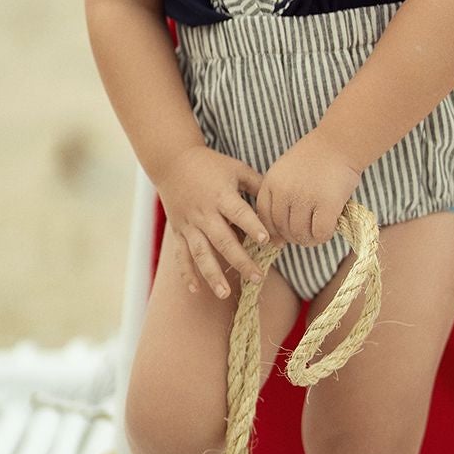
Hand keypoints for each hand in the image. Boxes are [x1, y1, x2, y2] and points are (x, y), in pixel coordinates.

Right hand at [157, 145, 272, 300]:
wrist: (172, 160)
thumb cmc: (211, 164)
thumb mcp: (236, 168)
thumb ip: (257, 185)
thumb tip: (281, 203)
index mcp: (221, 196)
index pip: (239, 213)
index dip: (253, 226)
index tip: (267, 241)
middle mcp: (204, 213)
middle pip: (223, 240)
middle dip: (240, 261)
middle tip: (257, 278)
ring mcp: (189, 224)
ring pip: (201, 253)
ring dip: (212, 274)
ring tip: (224, 293)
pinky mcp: (179, 231)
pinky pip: (181, 255)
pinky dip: (186, 273)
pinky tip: (195, 290)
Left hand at [255, 130, 361, 250]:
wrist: (340, 142)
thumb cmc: (315, 158)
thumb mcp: (285, 171)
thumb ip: (279, 195)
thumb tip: (278, 236)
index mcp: (271, 182)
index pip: (264, 217)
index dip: (272, 232)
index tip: (281, 239)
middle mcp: (284, 191)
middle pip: (282, 228)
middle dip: (293, 237)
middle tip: (305, 235)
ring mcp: (305, 198)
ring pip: (300, 234)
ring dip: (309, 239)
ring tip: (316, 234)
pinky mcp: (327, 203)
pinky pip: (320, 232)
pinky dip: (323, 236)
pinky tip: (328, 229)